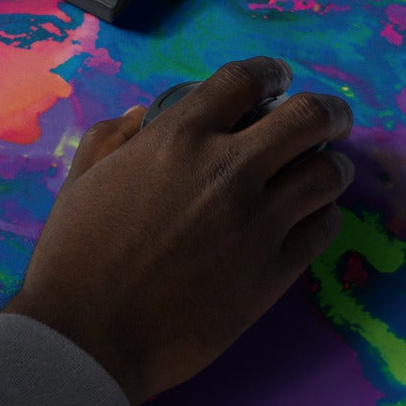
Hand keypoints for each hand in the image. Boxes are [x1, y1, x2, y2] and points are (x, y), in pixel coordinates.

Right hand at [4, 57, 352, 404]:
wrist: (90, 334)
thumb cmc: (74, 252)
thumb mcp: (83, 177)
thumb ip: (114, 137)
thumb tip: (146, 115)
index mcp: (178, 137)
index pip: (243, 80)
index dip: (269, 71)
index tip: (277, 77)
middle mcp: (228, 170)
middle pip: (306, 118)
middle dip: (326, 110)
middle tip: (329, 116)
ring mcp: (258, 223)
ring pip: (326, 174)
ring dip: (331, 163)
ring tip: (325, 168)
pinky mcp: (274, 273)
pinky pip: (321, 229)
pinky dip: (322, 214)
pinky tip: (310, 216)